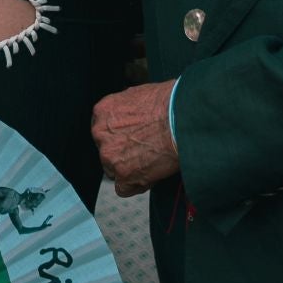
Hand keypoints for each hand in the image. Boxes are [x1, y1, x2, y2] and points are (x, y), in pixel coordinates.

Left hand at [92, 82, 179, 196]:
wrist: (182, 120)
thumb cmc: (169, 103)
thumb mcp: (139, 94)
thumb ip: (127, 108)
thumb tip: (133, 115)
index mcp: (103, 111)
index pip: (104, 130)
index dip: (120, 136)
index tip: (132, 137)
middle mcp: (100, 134)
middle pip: (107, 151)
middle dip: (123, 153)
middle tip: (145, 150)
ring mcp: (110, 156)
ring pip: (114, 170)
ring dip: (130, 169)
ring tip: (153, 161)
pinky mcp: (123, 176)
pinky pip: (124, 189)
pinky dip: (137, 185)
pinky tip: (152, 175)